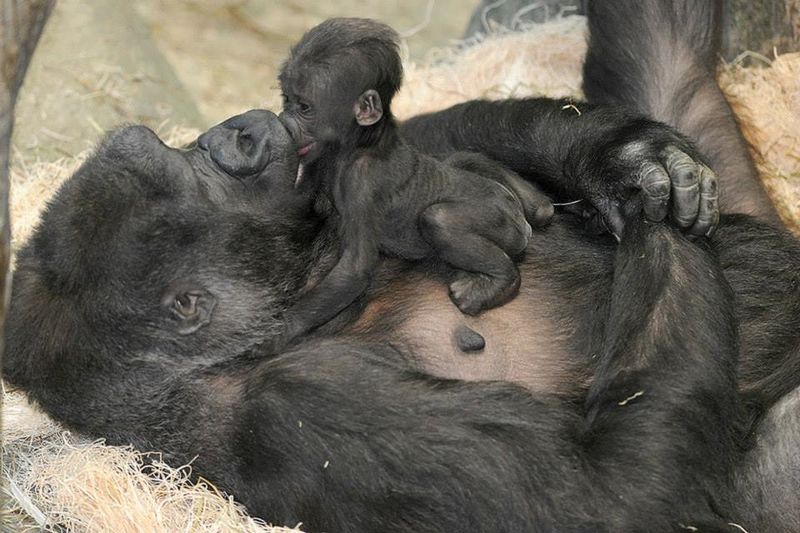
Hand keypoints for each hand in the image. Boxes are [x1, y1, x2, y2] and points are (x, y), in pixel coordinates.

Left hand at [573, 122, 719, 238]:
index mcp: (635, 157)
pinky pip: (710, 179)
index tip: (651, 219)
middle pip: (687, 174)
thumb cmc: (598, 168)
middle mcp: (662, 148)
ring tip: (694, 233)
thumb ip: (614, 219)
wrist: (604, 134)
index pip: (657, 182)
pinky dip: (709, 204)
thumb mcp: (599, 192)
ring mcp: (682, 149)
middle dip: (688, 207)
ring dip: (705, 209)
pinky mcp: (694, 155)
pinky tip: (700, 225)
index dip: (657, 206)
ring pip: (707, 177)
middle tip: (680, 229)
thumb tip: (629, 246)